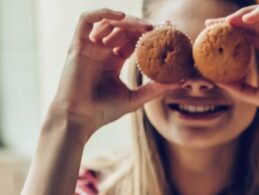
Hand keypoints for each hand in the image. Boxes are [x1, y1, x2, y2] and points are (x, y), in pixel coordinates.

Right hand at [50, 9, 174, 137]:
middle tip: (158, 27)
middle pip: (122, 29)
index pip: (133, 40)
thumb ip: (155, 89)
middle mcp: (101, 51)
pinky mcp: (77, 45)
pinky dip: (102, 13)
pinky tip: (121, 17)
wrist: (79, 118)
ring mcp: (89, 47)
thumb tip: (181, 82)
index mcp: (113, 61)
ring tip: (145, 27)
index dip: (149, 33)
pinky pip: (85, 20)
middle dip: (141, 25)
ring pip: (108, 23)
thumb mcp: (135, 98)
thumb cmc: (103, 111)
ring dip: (127, 21)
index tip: (167, 29)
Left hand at [206, 4, 258, 114]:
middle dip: (231, 20)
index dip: (231, 32)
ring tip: (227, 21)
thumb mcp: (256, 95)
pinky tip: (245, 20)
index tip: (211, 34)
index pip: (249, 35)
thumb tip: (216, 81)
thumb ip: (238, 87)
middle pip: (253, 22)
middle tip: (211, 24)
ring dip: (244, 13)